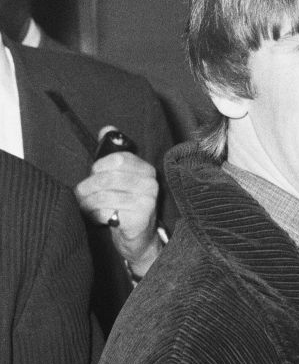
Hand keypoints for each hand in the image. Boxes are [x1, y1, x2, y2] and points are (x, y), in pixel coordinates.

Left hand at [74, 151, 161, 273]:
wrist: (138, 234)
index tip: (95, 174)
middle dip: (88, 187)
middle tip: (83, 194)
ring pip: (103, 196)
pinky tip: (99, 217)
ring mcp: (147, 203)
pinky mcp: (140, 220)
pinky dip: (96, 215)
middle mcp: (150, 185)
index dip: (99, 167)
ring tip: (88, 206)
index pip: (117, 160)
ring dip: (88, 203)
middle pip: (107, 179)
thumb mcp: (121, 174)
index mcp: (146, 170)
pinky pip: (107, 212)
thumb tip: (108, 128)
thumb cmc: (125, 201)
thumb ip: (114, 151)